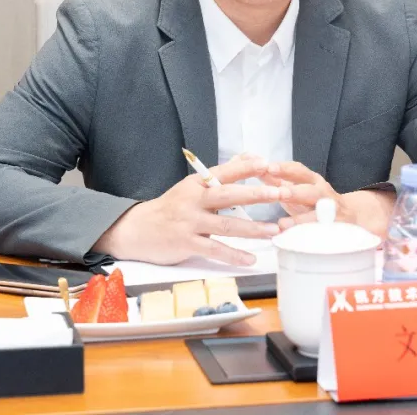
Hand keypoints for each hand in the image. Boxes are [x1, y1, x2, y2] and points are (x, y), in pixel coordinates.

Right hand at [93, 155, 289, 265]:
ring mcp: (190, 223)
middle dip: (256, 195)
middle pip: (228, 196)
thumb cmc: (171, 208)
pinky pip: (215, 250)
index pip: (224, 171)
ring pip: (226, 226)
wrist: (137, 229)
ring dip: (253, 229)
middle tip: (279, 194)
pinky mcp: (186, 244)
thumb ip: (220, 176)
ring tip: (274, 230)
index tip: (267, 164)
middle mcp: (193, 200)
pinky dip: (234, 256)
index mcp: (196, 184)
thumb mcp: (192, 187)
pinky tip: (250, 259)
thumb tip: (248, 157)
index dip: (246, 167)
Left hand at [263, 161, 395, 236]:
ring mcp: (331, 212)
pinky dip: (310, 238)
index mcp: (312, 180)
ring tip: (284, 225)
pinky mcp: (336, 229)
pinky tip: (295, 243)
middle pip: (311, 191)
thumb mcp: (298, 188)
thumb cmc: (315, 202)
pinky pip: (323, 234)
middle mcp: (323, 193)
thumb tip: (254, 168)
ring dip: (301, 219)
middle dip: (296, 192)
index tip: (267, 167)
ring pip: (319, 214)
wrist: (352, 215)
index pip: (298, 170)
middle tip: (280, 193)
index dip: (284, 169)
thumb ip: (277, 181)